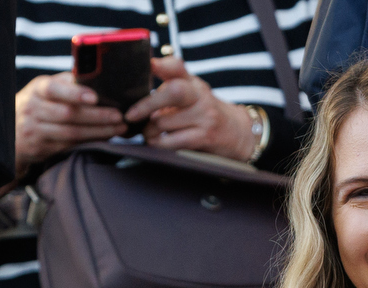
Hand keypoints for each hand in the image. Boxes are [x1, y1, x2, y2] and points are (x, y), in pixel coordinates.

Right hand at [15, 72, 126, 174]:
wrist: (12, 132)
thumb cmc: (39, 105)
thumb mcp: (46, 90)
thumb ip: (68, 83)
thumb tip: (98, 77)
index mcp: (38, 89)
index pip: (54, 89)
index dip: (74, 93)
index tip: (95, 97)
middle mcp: (33, 109)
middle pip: (68, 114)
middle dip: (97, 116)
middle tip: (119, 116)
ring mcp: (35, 130)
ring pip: (71, 133)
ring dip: (98, 131)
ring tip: (119, 128)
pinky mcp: (40, 148)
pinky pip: (69, 146)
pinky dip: (90, 142)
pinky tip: (105, 138)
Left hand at [126, 57, 256, 159]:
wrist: (236, 132)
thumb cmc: (203, 112)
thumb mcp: (192, 92)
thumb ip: (169, 82)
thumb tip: (139, 80)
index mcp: (193, 82)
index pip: (178, 66)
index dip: (163, 64)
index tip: (150, 65)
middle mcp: (201, 95)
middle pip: (172, 91)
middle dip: (146, 105)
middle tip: (131, 115)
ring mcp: (205, 116)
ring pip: (165, 121)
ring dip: (149, 130)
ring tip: (148, 132)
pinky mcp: (205, 136)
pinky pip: (173, 141)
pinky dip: (159, 143)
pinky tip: (156, 142)